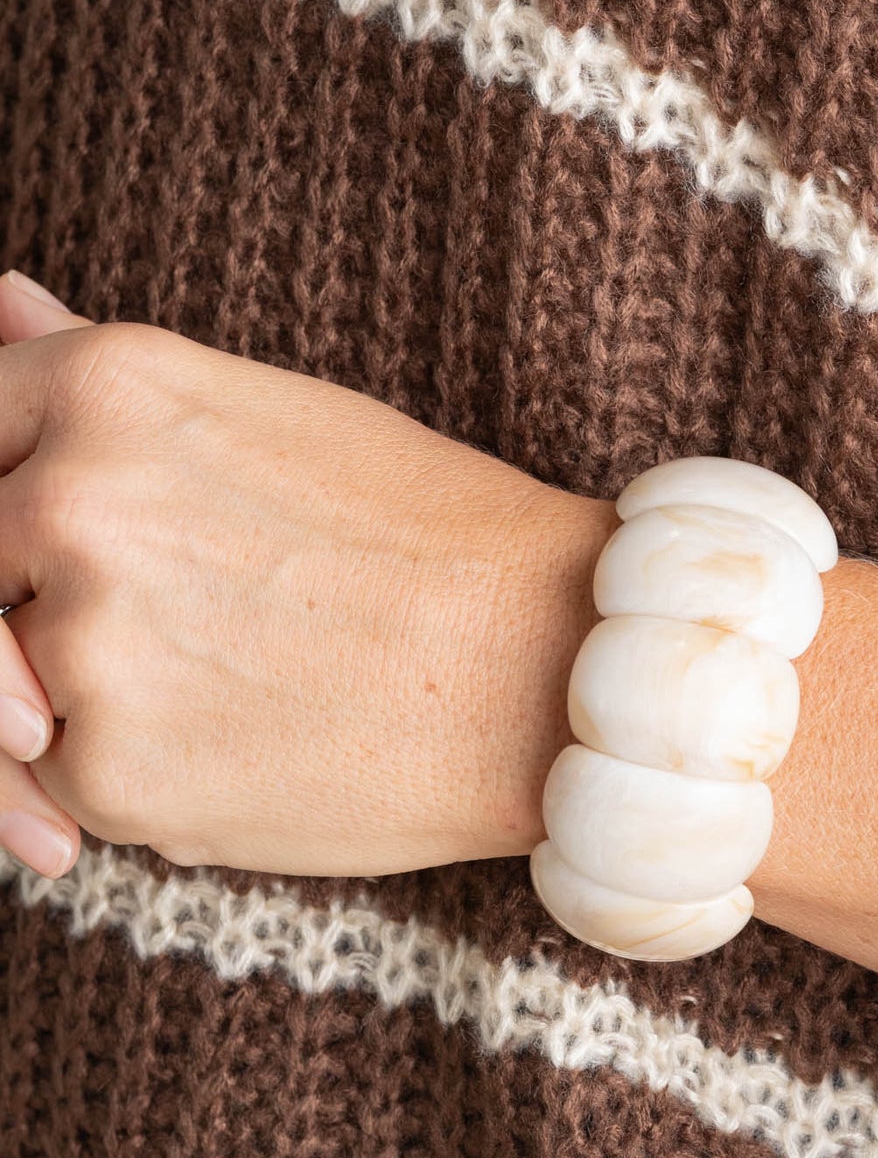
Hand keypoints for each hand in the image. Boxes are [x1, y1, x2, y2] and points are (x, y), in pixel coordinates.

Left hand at [0, 270, 612, 881]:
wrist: (544, 665)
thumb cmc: (423, 530)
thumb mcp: (261, 413)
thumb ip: (94, 380)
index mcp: (108, 385)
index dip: (4, 489)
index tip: (45, 535)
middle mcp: (70, 498)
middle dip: (28, 595)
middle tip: (167, 620)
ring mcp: (78, 637)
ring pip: (2, 678)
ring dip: (72, 691)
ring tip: (215, 682)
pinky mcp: (105, 769)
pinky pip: (54, 776)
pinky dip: (121, 772)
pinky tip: (239, 742)